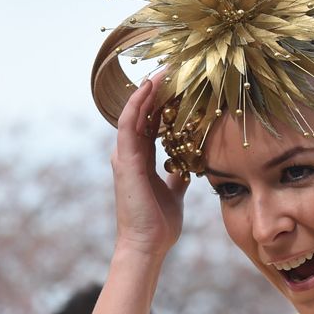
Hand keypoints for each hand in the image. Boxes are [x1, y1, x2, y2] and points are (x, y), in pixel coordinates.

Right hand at [110, 77, 187, 261]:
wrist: (148, 245)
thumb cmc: (159, 224)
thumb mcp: (174, 192)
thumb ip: (177, 176)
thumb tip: (188, 165)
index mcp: (141, 160)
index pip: (149, 123)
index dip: (160, 103)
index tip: (177, 84)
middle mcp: (129, 155)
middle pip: (140, 113)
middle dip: (154, 90)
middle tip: (172, 68)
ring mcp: (125, 156)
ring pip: (133, 114)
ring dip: (145, 91)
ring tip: (161, 70)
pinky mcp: (125, 161)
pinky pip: (129, 125)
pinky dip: (137, 104)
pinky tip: (148, 88)